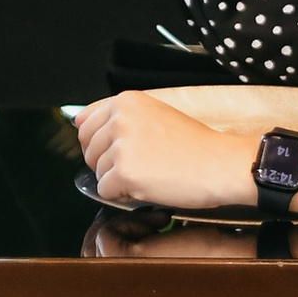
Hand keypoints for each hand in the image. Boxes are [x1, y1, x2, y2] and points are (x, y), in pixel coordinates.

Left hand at [73, 91, 261, 213]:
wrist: (220, 164)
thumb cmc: (194, 145)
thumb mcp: (154, 115)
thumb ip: (115, 116)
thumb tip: (77, 120)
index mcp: (126, 101)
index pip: (86, 123)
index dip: (102, 143)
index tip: (123, 149)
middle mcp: (120, 118)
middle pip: (88, 149)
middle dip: (107, 163)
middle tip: (141, 164)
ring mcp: (121, 145)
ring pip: (97, 172)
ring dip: (119, 180)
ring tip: (150, 173)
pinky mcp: (124, 173)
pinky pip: (105, 191)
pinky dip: (123, 195)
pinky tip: (149, 186)